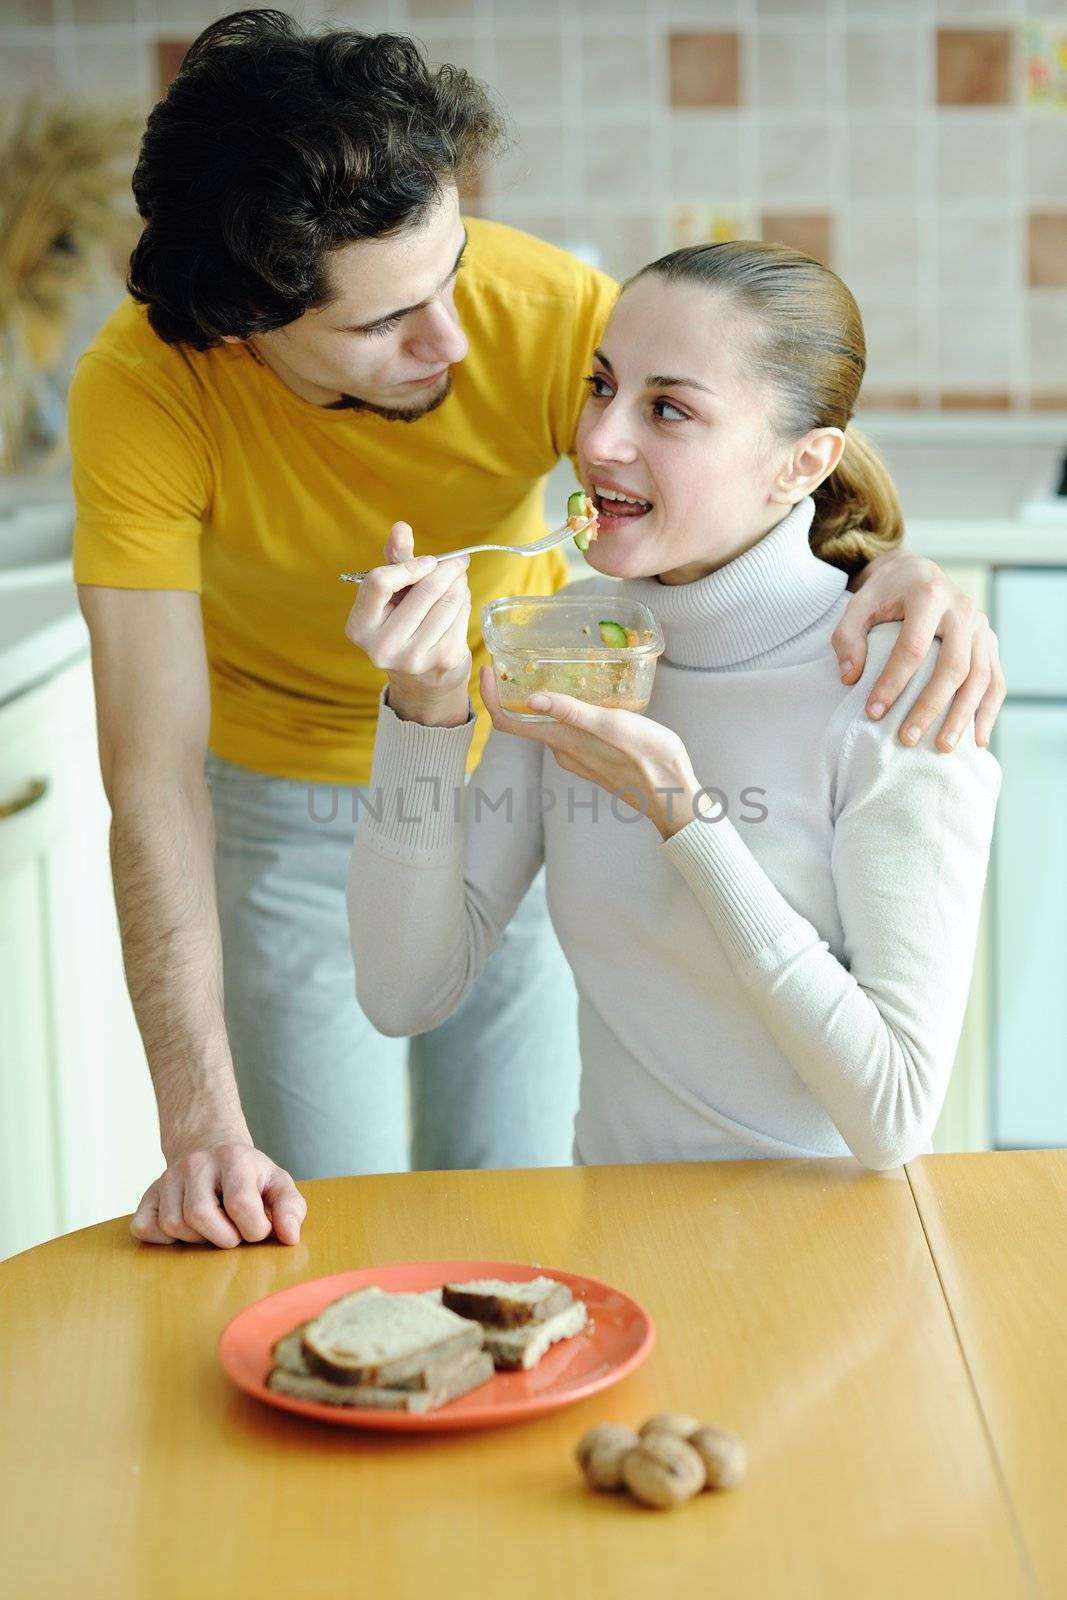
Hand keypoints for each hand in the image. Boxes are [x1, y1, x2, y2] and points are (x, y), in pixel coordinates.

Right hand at [131, 1137, 307, 1248]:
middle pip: (201, 1216)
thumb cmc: (249, 1176)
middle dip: (223, 1237)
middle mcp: (196, 1163)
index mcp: (234, 1158)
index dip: (254, 1229)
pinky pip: (144, 1227)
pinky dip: (163, 1239)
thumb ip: (290, 1208)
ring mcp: (168, 1177)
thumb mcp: (277, 1183)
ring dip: (197, 1239)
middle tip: (234, 1231)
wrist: (212, 1149)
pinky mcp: (149, 1195)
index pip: (241, 1206)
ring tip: (212, 1227)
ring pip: (173, 1224)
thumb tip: (289, 1236)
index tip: (258, 1228)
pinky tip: (185, 1231)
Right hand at [345, 520, 472, 725]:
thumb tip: (400, 527)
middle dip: (446, 570)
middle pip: (423, 591)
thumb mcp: (391, 596)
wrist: (422, 682)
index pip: (379, 582)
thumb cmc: (402, 626)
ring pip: (447, 602)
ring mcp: (413, 658)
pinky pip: (461, 617)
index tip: (428, 561)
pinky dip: (465, 603)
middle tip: (459, 562)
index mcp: (359, 627)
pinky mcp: (442, 662)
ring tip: (458, 582)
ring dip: (459, 585)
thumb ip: (395, 561)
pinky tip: (460, 603)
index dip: (408, 565)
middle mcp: (382, 647)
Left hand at [480, 666, 700, 839]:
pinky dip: (567, 711)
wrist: (673, 797)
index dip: (491, 697)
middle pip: (525, 721)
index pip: (508, 723)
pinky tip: (587, 695)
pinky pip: (569, 732)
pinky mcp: (593, 758)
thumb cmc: (650, 759)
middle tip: (521, 660)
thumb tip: (532, 700)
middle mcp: (563, 751)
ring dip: (545, 700)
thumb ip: (574, 713)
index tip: (488, 670)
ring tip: (556, 669)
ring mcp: (578, 757)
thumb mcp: (614, 726)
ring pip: (549, 725)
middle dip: (517, 692)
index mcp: (562, 742)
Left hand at [832, 552, 1004, 751]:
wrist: (918, 573)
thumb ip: (847, 638)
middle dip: (930, 706)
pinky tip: (976, 740)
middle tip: (907, 738)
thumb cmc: (884, 594)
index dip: (893, 682)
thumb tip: (851, 679)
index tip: (873, 712)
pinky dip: (988, 712)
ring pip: (980, 677)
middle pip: (954, 666)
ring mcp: (982, 627)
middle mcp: (962, 610)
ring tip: (942, 747)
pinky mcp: (991, 642)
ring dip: (963, 716)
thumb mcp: (858, 605)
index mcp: (928, 596)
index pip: (912, 647)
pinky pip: (996, 680)